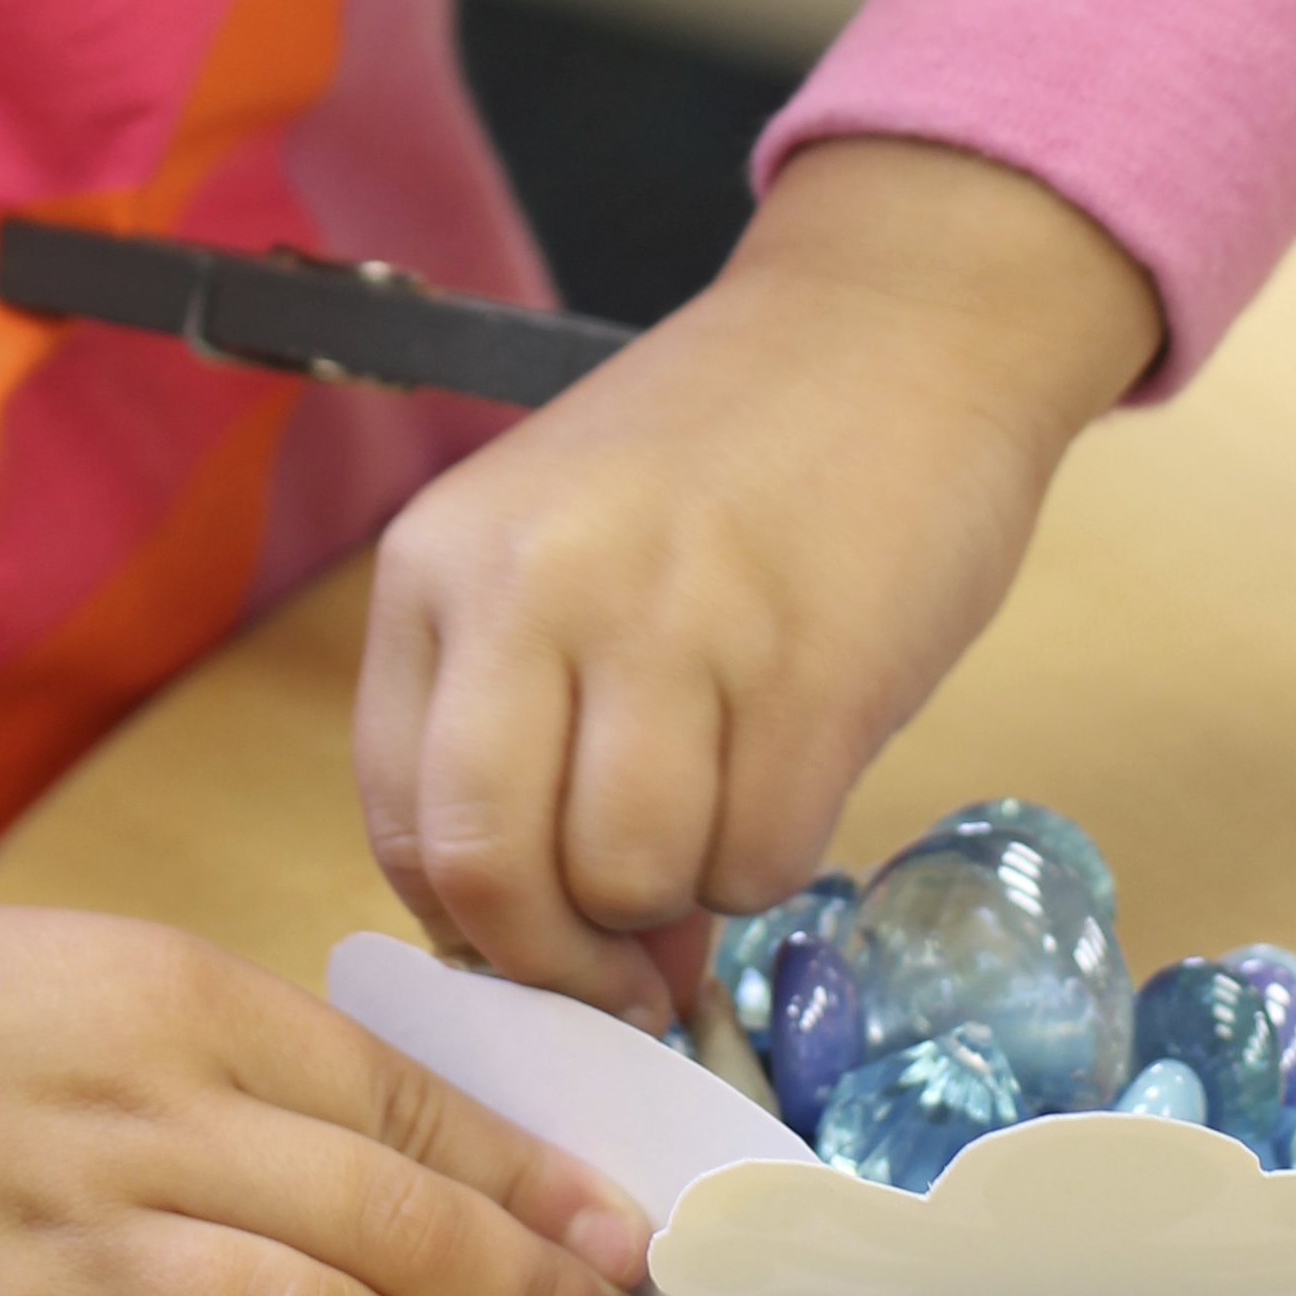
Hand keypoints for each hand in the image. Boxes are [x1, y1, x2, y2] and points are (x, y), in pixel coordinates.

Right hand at [0, 878, 651, 1295]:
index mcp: (155, 990)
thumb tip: (367, 1144)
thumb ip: (201, 1050)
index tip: (614, 1235)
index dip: (528, 1180)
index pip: (403, 1093)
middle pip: (399, 1224)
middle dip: (529, 1295)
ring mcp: (54, 1250)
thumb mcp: (50, 966)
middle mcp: (128, 1113)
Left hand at [354, 139, 1164, 1026]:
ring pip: (629, 881)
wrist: (893, 330)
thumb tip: (564, 962)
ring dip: (682, 898)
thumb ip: (523, 731)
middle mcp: (532, 585)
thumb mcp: (558, 553)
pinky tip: (792, 770)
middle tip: (629, 964)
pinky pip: (760, 861)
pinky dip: (775, 862)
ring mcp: (669, 622)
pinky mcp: (808, 668)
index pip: (402, 824)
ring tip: (721, 811)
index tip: (542, 953)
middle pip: (492, 873)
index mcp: (439, 561)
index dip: (474, 931)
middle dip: (563, 959)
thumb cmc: (718, 461)